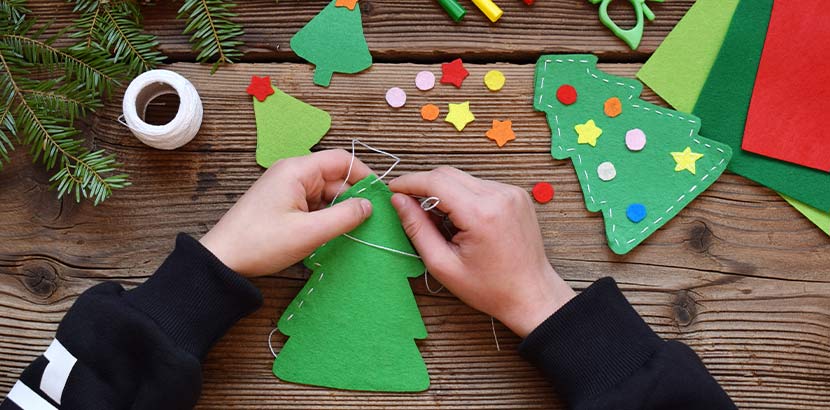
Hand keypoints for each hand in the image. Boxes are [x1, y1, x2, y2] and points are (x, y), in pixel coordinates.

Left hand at [200, 150, 373, 276]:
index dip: (365, 176)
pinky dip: (324, 216)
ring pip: (325, 193)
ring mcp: (286, 188)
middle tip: (370, 222)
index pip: (342, 160)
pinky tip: (331, 234)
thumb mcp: (310, 232)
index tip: (381, 197)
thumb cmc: (261, 243)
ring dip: (338, 210)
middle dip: (352, 198)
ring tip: (352, 232)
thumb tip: (369, 206)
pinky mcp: (282, 203)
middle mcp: (292, 173)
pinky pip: (313, 204)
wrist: (223, 260)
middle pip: (335, 178)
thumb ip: (344, 217)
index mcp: (297, 170)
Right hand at [389, 167, 574, 336]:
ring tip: (439, 220)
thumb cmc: (489, 288)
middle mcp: (498, 195)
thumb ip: (417, 229)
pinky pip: (479, 185)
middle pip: (448, 174)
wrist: (531, 294)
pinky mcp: (517, 194)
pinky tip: (461, 219)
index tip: (392, 190)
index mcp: (480, 213)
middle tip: (409, 205)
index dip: (408, 182)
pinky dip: (464, 196)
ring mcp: (511, 192)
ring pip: (463, 178)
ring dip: (444, 192)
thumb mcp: (443, 265)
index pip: (435, 181)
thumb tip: (399, 201)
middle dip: (424, 185)